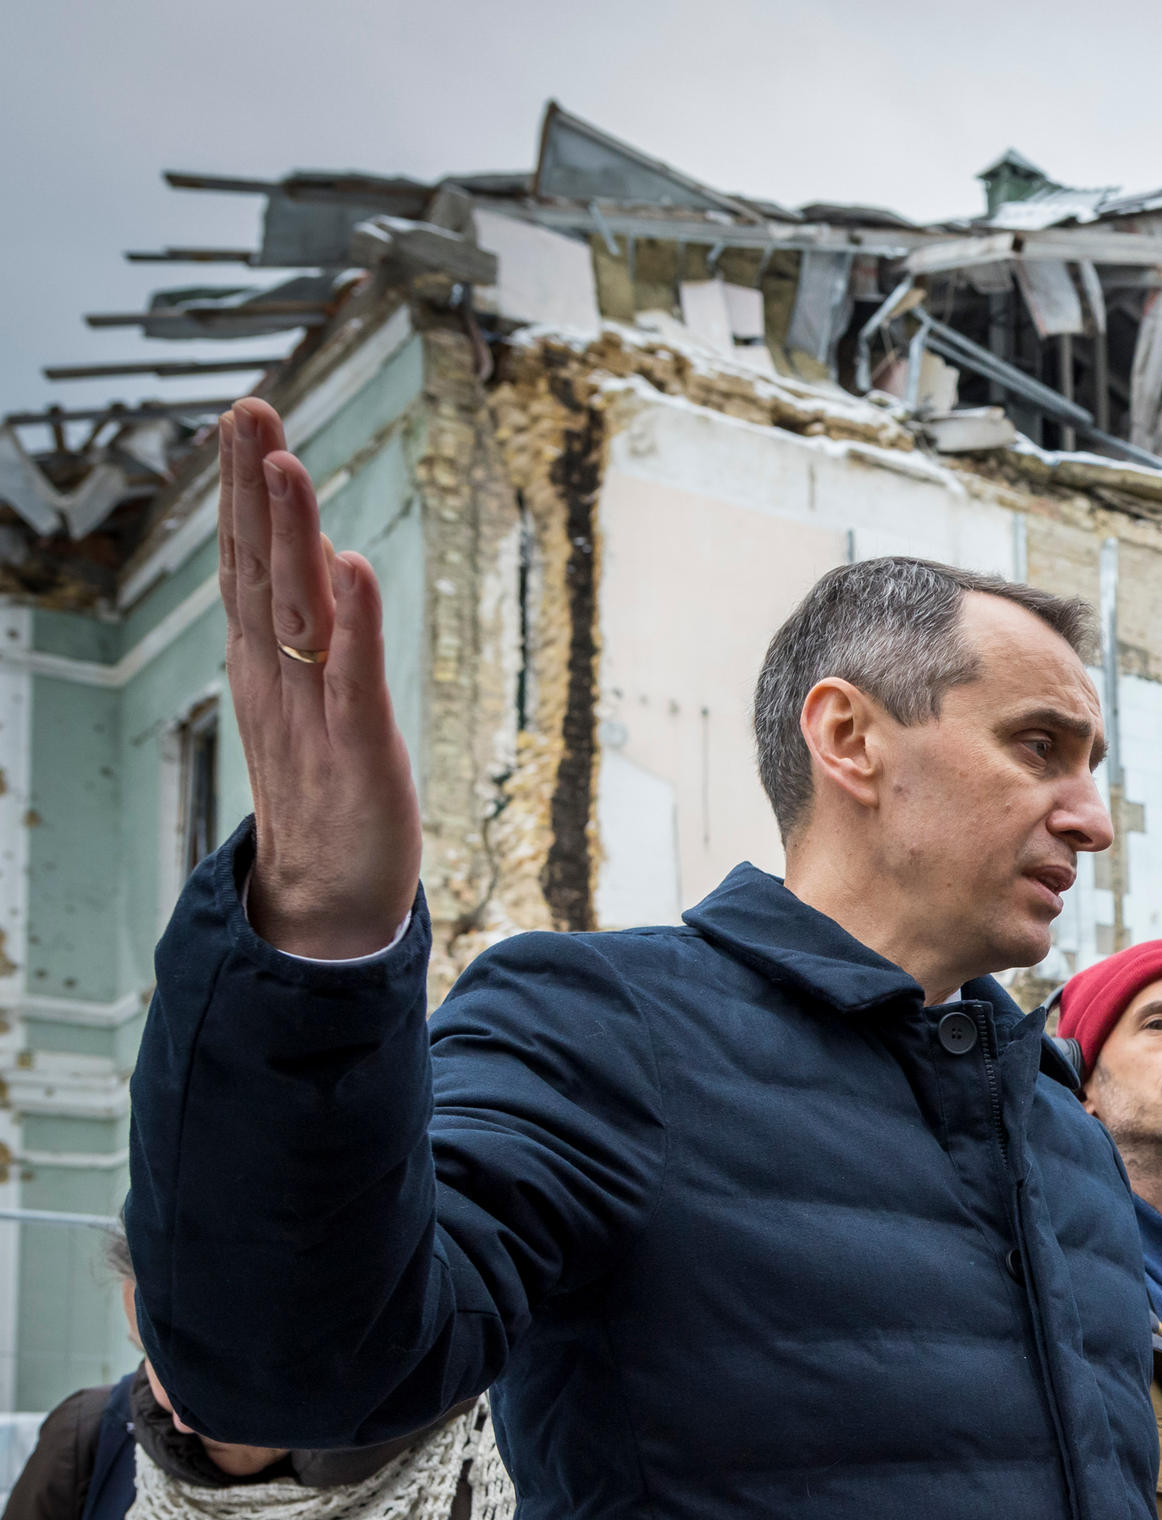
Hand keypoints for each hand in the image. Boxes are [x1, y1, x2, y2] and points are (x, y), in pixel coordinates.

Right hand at [217, 399, 421, 955]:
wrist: (328, 907)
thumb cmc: (328, 805)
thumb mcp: (312, 709)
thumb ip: (314, 638)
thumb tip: (324, 558)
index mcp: (266, 669)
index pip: (247, 564)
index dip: (241, 493)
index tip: (243, 421)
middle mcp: (279, 682)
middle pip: (258, 570)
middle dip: (252, 488)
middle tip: (250, 408)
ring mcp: (314, 715)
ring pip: (296, 611)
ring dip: (290, 534)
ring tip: (284, 460)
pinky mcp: (359, 753)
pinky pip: (353, 678)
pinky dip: (356, 622)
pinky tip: (353, 565)